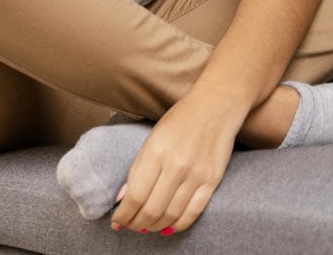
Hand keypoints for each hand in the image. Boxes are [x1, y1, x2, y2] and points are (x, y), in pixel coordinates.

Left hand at [110, 93, 244, 234]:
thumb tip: (123, 198)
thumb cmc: (179, 120)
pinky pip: (193, 212)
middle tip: (130, 227)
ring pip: (172, 214)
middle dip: (137, 224)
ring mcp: (196, 174)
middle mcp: (176, 165)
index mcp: (156, 152)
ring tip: (147, 227)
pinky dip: (178, 224)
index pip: (135, 194)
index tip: (117, 222)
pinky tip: (169, 227)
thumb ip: (137, 168)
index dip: (124, 214)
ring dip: (156, 226)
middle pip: (152, 209)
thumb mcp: (152, 138)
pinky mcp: (212, 180)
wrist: (215, 106)